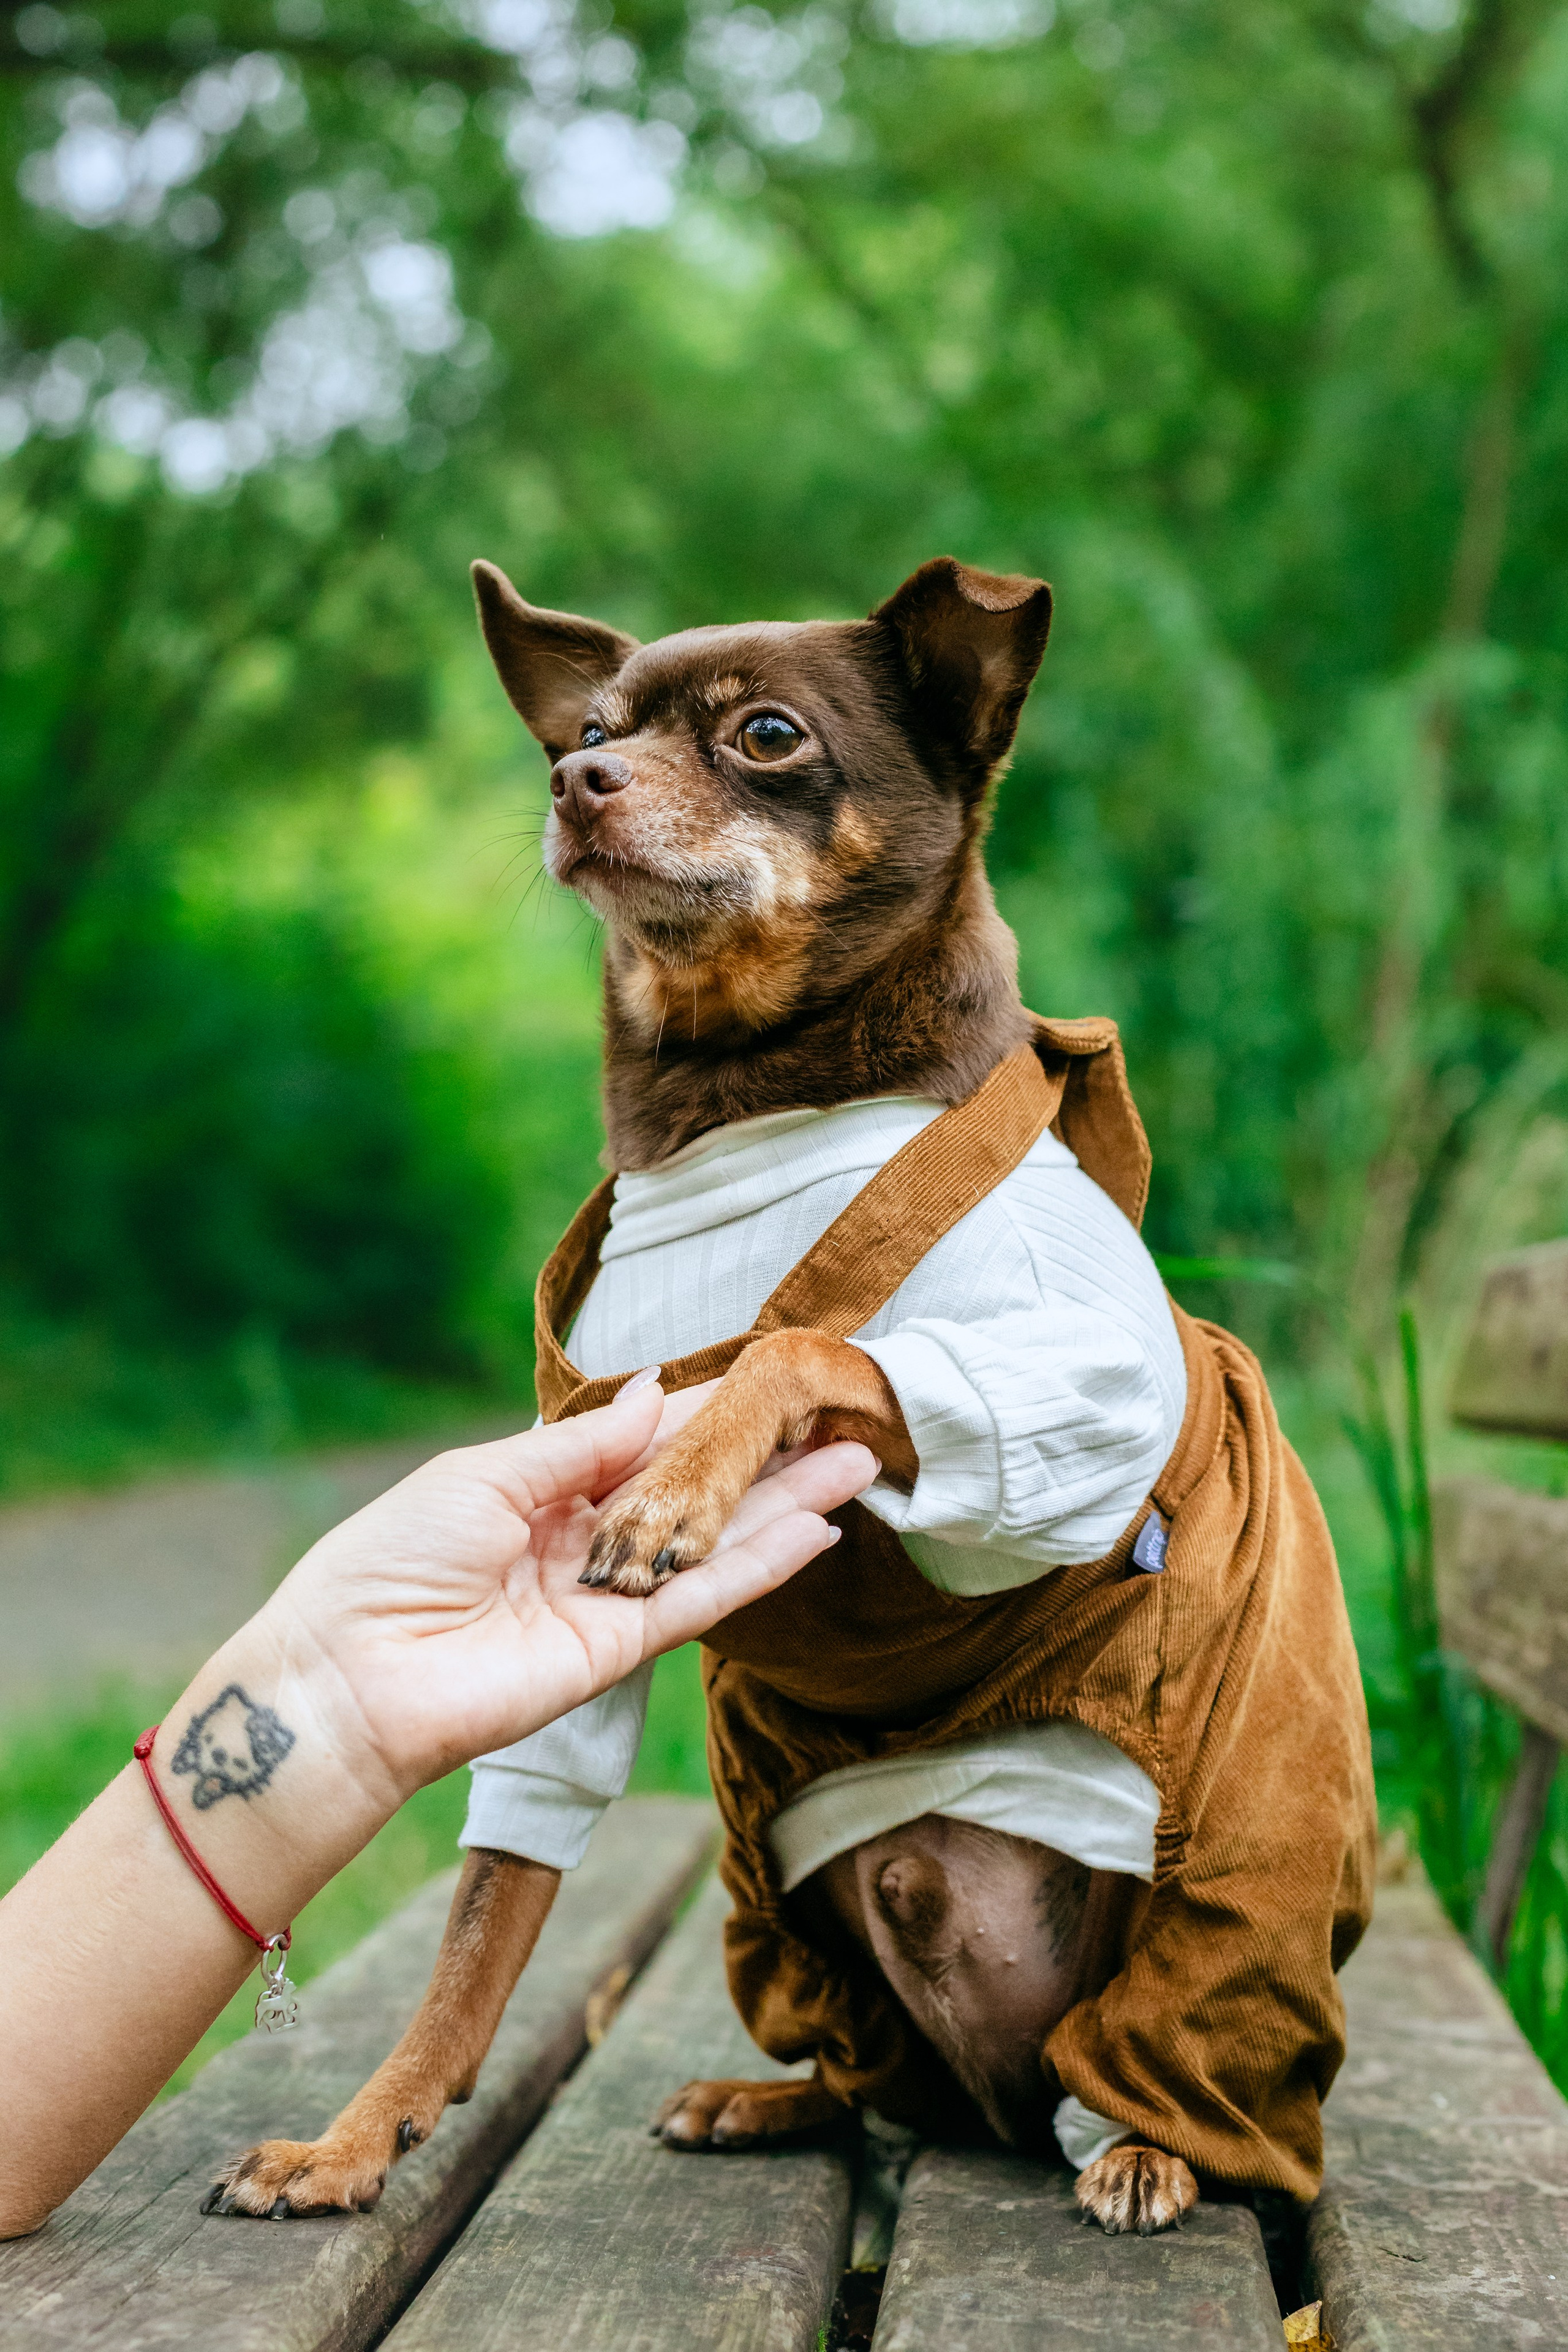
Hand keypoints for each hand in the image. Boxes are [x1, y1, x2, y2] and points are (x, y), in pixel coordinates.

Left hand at [243, 1378, 873, 1811]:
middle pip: (696, 1492)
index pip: (646, 1443)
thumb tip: (656, 1391)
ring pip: (717, 1544)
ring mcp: (608, 1599)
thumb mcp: (485, 1475)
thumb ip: (584, 1447)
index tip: (770, 1378)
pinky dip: (761, 1568)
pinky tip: (817, 1532)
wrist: (347, 1678)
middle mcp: (584, 1542)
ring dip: (788, 1506)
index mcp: (541, 1490)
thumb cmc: (388, 1559)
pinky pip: (703, 1602)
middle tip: (843, 1416)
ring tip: (858, 1462)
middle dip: (768, 1456)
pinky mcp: (619, 1652)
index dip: (707, 1411)